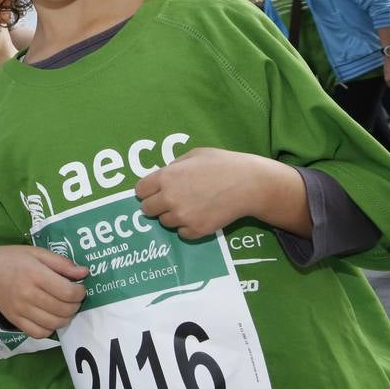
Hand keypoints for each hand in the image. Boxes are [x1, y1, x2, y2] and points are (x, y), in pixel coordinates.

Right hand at [0, 244, 86, 338]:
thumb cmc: (13, 258)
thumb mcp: (37, 253)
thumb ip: (61, 263)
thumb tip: (84, 273)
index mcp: (35, 274)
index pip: (67, 292)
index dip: (80, 293)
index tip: (79, 288)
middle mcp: (27, 294)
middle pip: (63, 310)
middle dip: (75, 305)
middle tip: (73, 298)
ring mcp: (20, 309)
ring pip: (54, 324)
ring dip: (65, 318)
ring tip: (64, 308)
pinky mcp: (15, 320)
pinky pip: (39, 333)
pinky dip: (49, 328)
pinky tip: (50, 317)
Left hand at [136, 147, 273, 238]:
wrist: (249, 184)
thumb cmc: (222, 164)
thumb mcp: (193, 155)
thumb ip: (173, 167)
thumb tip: (163, 177)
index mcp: (166, 177)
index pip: (140, 191)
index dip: (147, 190)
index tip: (155, 191)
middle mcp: (169, 199)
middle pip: (147, 209)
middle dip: (156, 205)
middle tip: (171, 200)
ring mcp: (183, 216)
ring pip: (164, 222)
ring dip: (172, 216)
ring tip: (190, 206)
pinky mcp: (197, 230)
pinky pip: (181, 233)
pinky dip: (187, 227)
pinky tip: (199, 216)